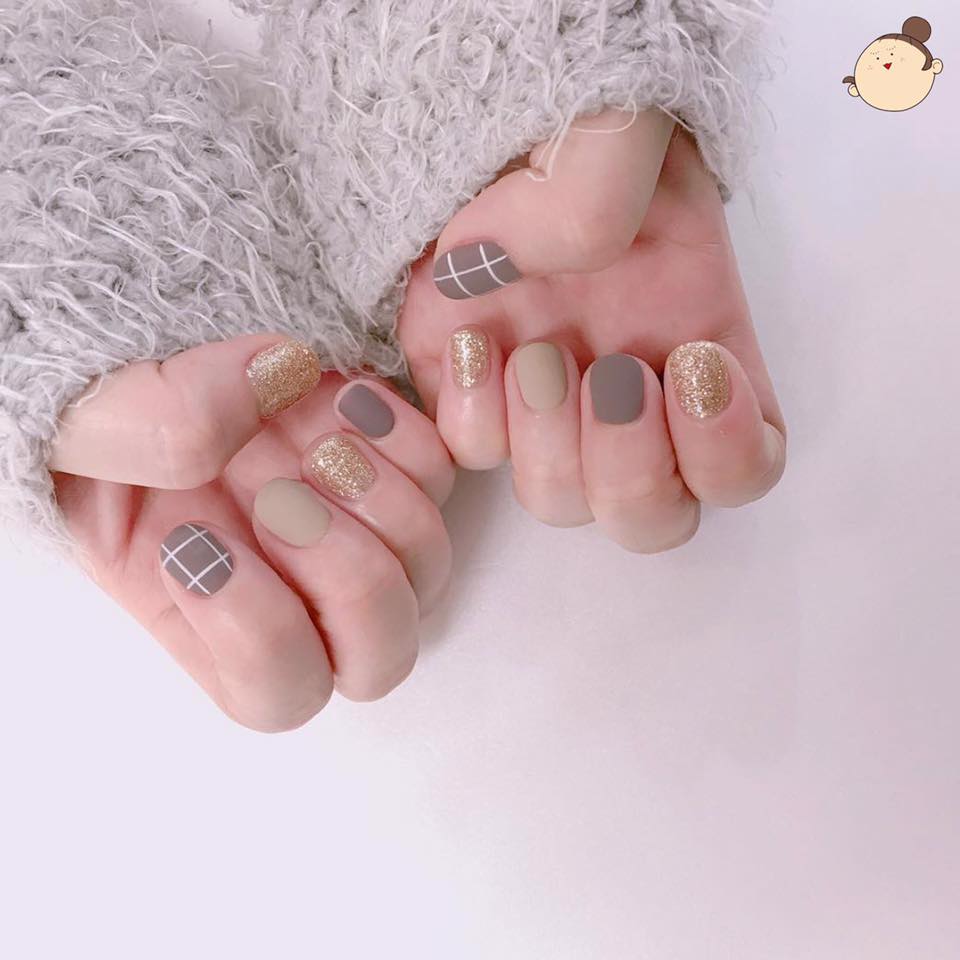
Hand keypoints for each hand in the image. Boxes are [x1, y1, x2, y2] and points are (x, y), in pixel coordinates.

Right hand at [50, 334, 454, 730]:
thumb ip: (148, 429)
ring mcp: (353, 522)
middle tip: (283, 500)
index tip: (200, 541)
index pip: (279, 694)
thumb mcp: (80, 427)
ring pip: (426, 566)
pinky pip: (441, 472)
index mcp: (213, 616)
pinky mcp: (388, 458)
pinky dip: (403, 438)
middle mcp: (297, 584)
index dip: (258, 633)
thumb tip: (267, 384)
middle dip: (346, 579)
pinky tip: (341, 397)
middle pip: (380, 655)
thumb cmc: (96, 403)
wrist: (140, 334)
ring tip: (314, 443)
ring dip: (378, 504)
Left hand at [398, 110, 786, 552]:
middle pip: (649, 520)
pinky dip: (475, 414)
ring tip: (536, 355)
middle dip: (631, 467)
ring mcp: (545, 404)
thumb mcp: (620, 133)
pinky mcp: (469, 389)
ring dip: (552, 447)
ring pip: (558, 504)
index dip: (726, 453)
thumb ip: (603, 196)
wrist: (488, 118)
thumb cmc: (578, 126)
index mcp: (698, 352)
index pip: (744, 471)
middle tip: (612, 375)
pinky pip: (470, 454)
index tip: (691, 361)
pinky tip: (475, 338)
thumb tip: (543, 276)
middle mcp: (628, 399)